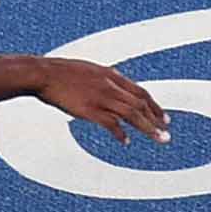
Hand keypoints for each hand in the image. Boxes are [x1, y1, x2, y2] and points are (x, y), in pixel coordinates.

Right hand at [27, 53, 171, 143]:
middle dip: (156, 119)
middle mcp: (110, 85)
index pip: (140, 92)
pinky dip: (120, 133)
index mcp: (111, 75)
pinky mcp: (89, 109)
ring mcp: (101, 97)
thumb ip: (105, 77)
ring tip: (159, 139)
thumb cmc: (62, 72)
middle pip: (140, 104)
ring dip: (147, 128)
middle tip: (167, 132)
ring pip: (132, 114)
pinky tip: (125, 142)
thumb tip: (115, 81)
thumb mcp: (90, 69)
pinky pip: (111, 124)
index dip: (154, 106)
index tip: (163, 117)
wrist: (44, 73)